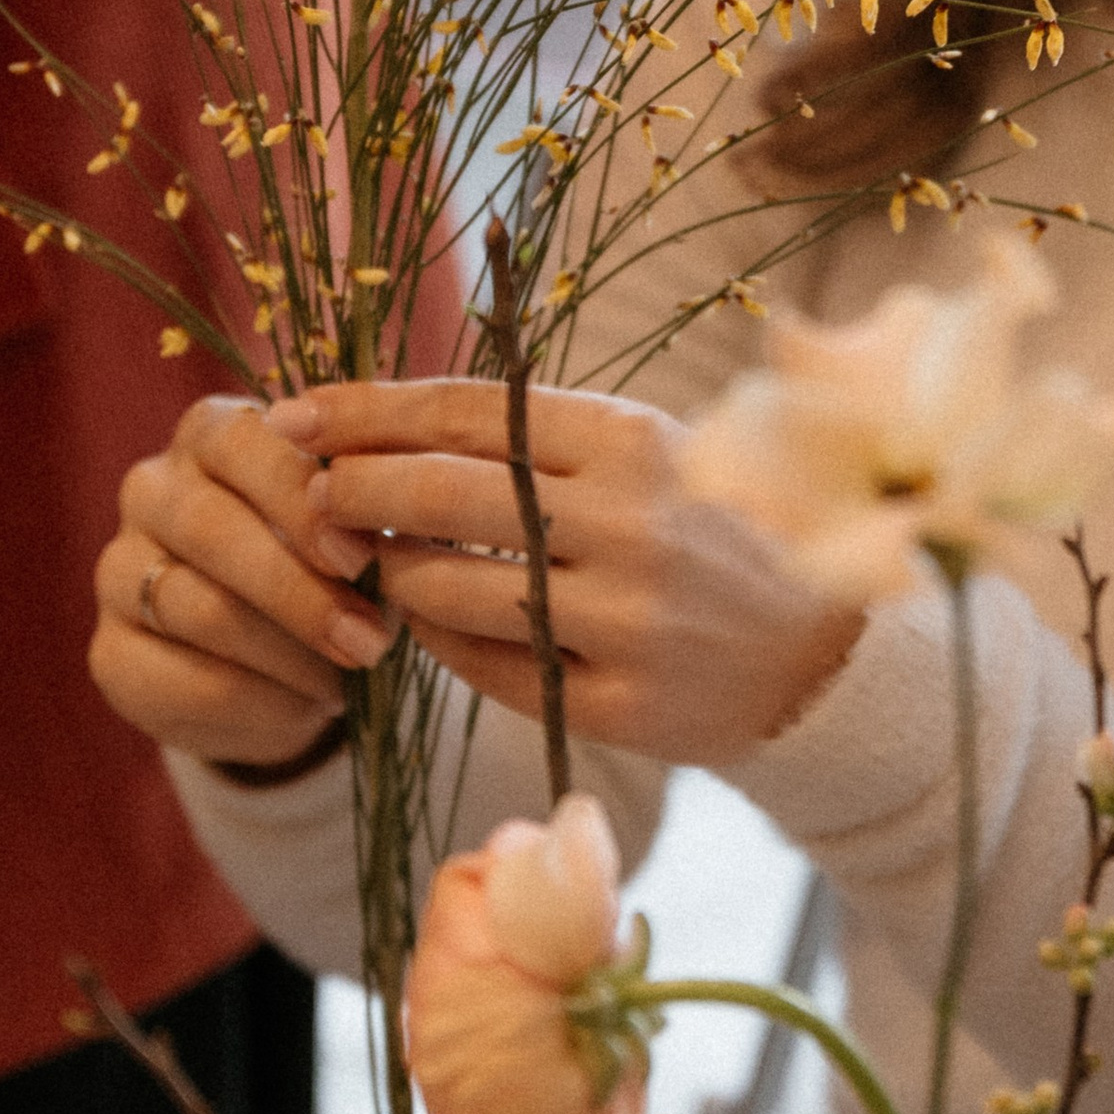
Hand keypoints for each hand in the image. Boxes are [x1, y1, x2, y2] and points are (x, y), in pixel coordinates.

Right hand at [91, 392, 396, 771]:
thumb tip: (391, 547)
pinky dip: (260, 700)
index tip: (360, 559)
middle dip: (299, 592)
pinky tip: (309, 706)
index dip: (300, 501)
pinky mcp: (111, 652)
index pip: (241, 443)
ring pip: (196, 608)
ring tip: (352, 673)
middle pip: (210, 530)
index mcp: (210, 435)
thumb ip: (360, 522)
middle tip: (367, 640)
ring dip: (287, 652)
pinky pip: (182, 679)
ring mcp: (118, 570)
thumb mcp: (352, 532)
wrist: (279, 661)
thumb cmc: (330, 566)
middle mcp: (151, 489)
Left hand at [278, 377, 864, 763]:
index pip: (466, 412)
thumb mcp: (646, 449)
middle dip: (350, 489)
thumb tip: (384, 418)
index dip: (364, 411)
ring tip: (375, 558)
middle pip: (440, 495)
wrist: (820, 651)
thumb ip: (536, 435)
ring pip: (447, 588)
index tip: (294, 414)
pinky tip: (429, 617)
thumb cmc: (710, 526)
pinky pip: (485, 667)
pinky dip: (439, 638)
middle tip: (307, 492)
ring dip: (390, 571)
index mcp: (633, 440)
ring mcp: (623, 620)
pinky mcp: (619, 703)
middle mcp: (627, 524)